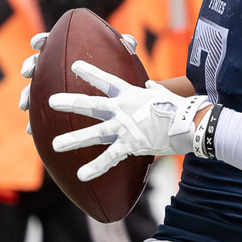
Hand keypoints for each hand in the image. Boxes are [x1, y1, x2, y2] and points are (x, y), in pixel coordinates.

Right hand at [19, 32, 137, 134]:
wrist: (117, 104)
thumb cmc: (118, 73)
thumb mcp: (123, 61)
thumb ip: (125, 48)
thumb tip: (130, 40)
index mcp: (69, 53)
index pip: (52, 42)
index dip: (42, 40)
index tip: (37, 44)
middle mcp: (57, 69)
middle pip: (38, 64)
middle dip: (30, 65)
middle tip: (28, 72)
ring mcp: (53, 89)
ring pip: (33, 90)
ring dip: (26, 95)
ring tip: (24, 104)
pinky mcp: (54, 110)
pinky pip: (40, 116)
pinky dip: (33, 122)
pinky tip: (29, 130)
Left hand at [48, 60, 210, 181]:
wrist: (189, 123)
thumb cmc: (180, 107)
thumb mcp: (164, 93)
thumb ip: (154, 89)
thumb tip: (151, 85)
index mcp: (130, 94)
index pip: (106, 80)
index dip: (90, 72)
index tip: (74, 65)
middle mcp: (122, 109)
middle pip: (91, 104)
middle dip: (69, 103)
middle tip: (51, 102)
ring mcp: (124, 127)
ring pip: (94, 133)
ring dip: (73, 139)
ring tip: (55, 145)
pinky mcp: (130, 144)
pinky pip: (109, 157)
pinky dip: (95, 167)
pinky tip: (81, 175)